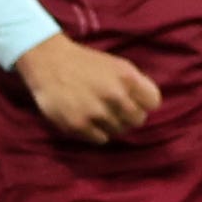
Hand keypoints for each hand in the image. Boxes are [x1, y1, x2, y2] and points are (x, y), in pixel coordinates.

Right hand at [17, 32, 161, 143]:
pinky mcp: (79, 125)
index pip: (153, 102)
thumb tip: (148, 105)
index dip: (144, 103)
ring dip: (112, 124)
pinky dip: (96, 132)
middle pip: (138, 120)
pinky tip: (88, 120)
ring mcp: (96, 112)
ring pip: (119, 131)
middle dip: (129, 116)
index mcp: (127, 77)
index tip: (135, 102)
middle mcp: (114, 96)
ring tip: (99, 113)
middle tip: (115, 110)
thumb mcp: (117, 65)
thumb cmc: (85, 63)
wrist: (49, 62)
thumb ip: (134, 84)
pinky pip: (101, 139)